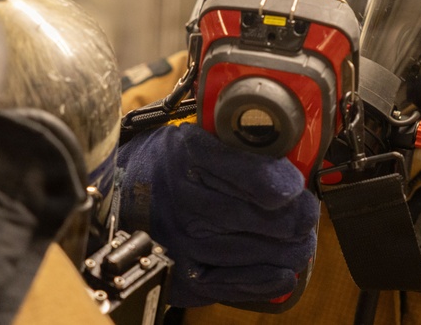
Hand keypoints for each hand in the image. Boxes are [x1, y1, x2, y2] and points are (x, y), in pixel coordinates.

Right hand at [116, 122, 319, 307]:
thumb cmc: (164, 166)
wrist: (114, 202)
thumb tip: (288, 148)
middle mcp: (187, 200)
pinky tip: (283, 271)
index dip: (282, 182)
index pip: (250, 172)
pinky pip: (235, 283)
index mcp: (191, 155)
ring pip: (256, 250)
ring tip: (301, 241)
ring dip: (289, 248)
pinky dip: (266, 279)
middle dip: (296, 217)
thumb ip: (237, 143)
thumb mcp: (194, 137)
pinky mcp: (185, 276)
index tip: (295, 186)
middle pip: (261, 215)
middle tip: (307, 214)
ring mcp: (186, 242)